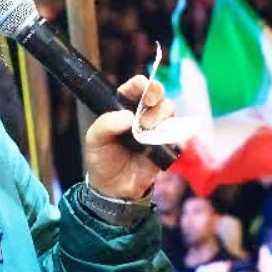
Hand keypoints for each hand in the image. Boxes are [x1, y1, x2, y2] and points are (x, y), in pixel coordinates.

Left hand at [84, 76, 174, 200]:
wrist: (115, 188)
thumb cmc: (103, 159)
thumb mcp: (95, 140)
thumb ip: (106, 125)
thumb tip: (129, 117)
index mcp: (123, 106)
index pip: (134, 87)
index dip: (141, 83)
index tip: (143, 87)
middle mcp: (141, 113)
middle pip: (157, 93)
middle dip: (156, 94)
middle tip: (148, 105)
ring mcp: (155, 127)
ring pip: (168, 108)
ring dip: (160, 116)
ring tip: (147, 129)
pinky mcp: (166, 142)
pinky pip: (176, 130)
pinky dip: (170, 132)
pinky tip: (158, 140)